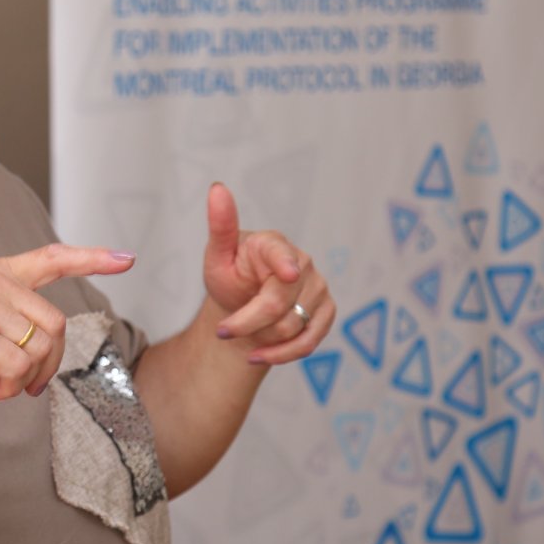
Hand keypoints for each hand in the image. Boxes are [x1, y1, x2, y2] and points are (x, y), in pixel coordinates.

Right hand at [0, 243, 137, 400]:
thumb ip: (0, 309)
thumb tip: (38, 340)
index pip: (51, 257)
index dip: (92, 257)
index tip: (125, 258)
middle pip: (56, 324)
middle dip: (51, 362)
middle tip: (29, 384)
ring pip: (41, 347)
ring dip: (30, 378)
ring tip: (4, 386)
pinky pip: (19, 365)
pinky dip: (12, 386)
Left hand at [201, 183, 333, 364]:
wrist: (242, 307)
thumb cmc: (229, 278)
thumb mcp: (216, 256)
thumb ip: (220, 226)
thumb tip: (217, 188)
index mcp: (274, 243)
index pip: (283, 256)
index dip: (285, 265)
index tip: (288, 274)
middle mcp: (303, 262)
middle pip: (279, 304)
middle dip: (247, 322)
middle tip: (224, 330)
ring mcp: (319, 287)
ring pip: (292, 327)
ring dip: (261, 338)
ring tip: (243, 333)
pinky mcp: (327, 311)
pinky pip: (308, 342)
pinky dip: (281, 354)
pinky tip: (258, 355)